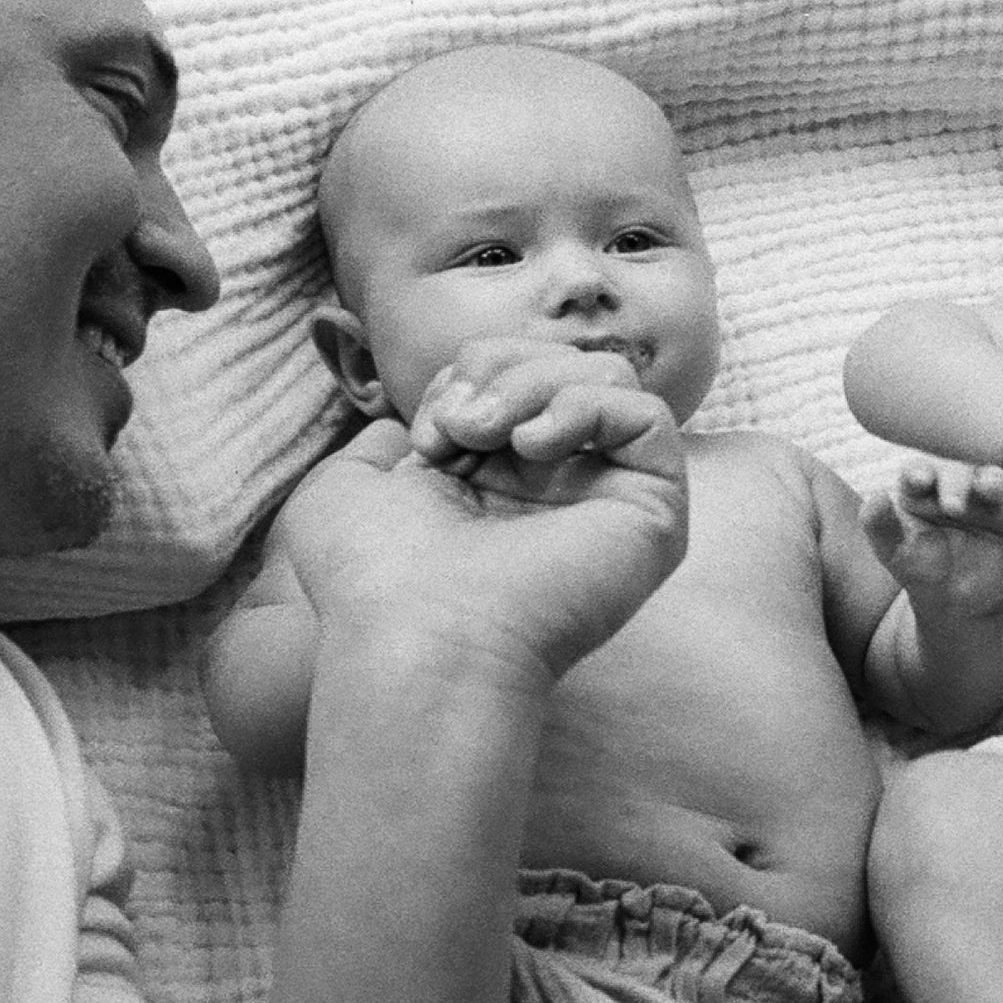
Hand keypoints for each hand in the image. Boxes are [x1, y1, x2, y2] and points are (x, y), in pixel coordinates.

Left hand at [286, 347, 687, 679]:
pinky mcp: (654, 514)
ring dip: (536, 383)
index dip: (468, 375)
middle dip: (500, 370)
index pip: (514, 374)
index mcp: (499, 482)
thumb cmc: (374, 582)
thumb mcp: (348, 487)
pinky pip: (649, 415)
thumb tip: (410, 424)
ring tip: (486, 435)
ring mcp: (610, 501)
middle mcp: (560, 490)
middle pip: (561, 365)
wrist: (418, 637)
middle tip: (457, 428)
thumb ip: (378, 443)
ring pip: (607, 379)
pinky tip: (533, 446)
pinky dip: (586, 406)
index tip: (427, 434)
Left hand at [860, 457, 1002, 616]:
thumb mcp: (895, 552)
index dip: (919, 473)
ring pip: (993, 479)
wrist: (961, 603)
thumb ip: (879, 526)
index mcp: (921, 487)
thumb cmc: (921, 571)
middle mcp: (955, 485)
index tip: (917, 480)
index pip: (919, 472)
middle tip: (954, 506)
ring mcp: (986, 498)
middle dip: (957, 482)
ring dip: (994, 481)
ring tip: (993, 490)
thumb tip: (875, 497)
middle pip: (958, 471)